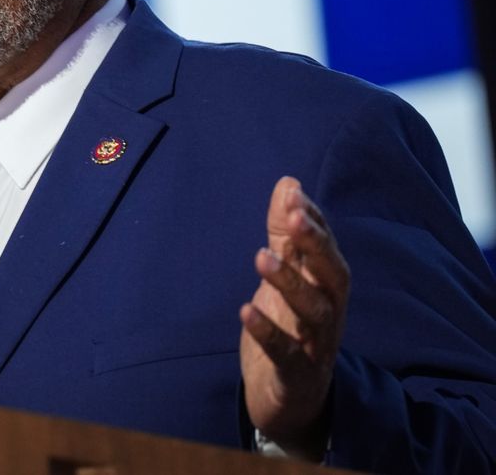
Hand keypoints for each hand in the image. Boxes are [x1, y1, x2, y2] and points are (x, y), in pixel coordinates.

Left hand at [239, 176, 349, 459]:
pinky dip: (267, 331)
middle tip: (292, 216)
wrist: (290, 397)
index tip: (292, 193)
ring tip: (261, 256)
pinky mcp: (296, 373)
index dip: (314, 220)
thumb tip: (289, 183)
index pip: (327, 247)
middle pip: (334, 275)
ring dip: (289, 282)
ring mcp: (316, 344)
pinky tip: (245, 310)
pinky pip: (286, 352)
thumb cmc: (290, 326)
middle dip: (316, 244)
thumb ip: (285, 234)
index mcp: (327, 286)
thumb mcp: (286, 276)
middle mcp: (330, 312)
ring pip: (314, 312)